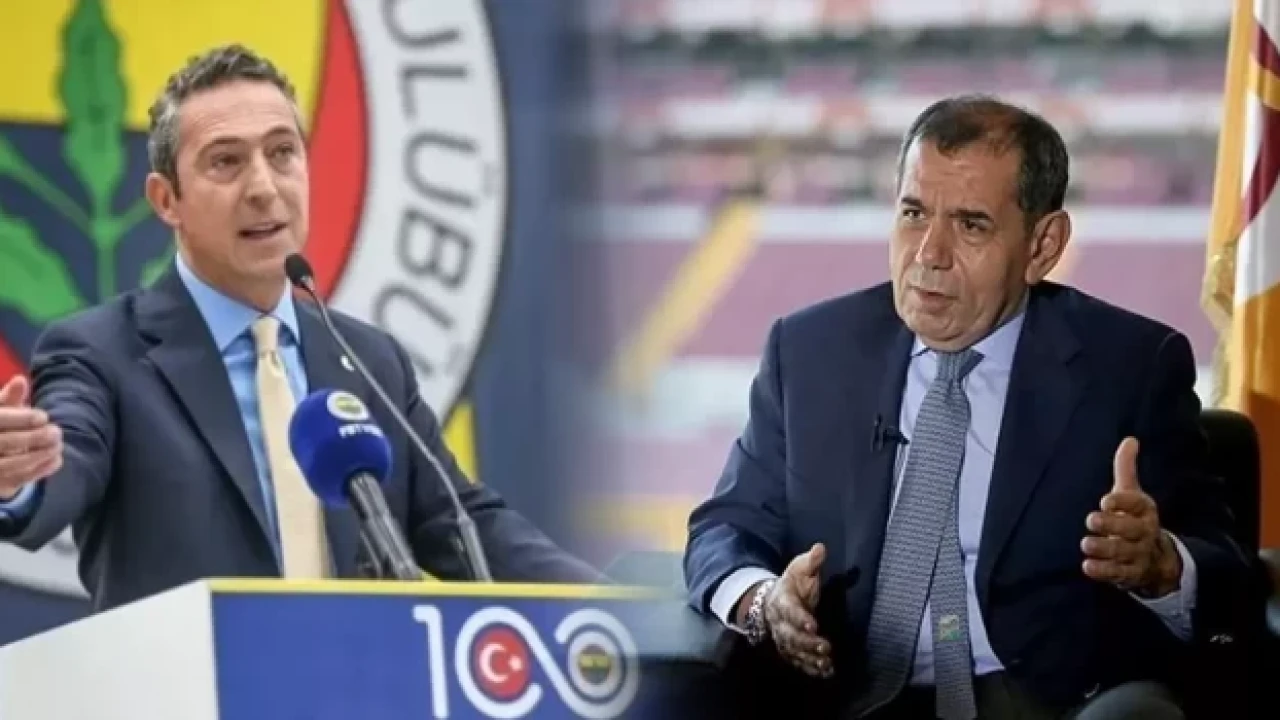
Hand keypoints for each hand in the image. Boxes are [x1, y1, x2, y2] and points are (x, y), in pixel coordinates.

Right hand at [0, 376, 61, 498]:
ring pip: (10, 465)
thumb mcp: (0, 411)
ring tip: (58, 445)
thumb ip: (9, 397)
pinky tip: (56, 459)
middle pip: (4, 444)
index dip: (21, 419)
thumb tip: (20, 380)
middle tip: (56, 432)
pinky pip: (18, 480)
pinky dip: (40, 470)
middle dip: (34, 438)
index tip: (43, 416)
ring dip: (39, 455)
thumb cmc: (0, 427)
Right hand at [760, 543, 833, 677]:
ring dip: (810, 658)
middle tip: (825, 647)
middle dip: (807, 643)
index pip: (790, 611)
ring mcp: (783, 638)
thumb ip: (811, 561)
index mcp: (783, 601)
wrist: (771, 601)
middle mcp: (780, 622)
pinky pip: (798, 661)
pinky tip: (825, 672)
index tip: (813, 625)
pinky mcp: (789, 649)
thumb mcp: (799, 569)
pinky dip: (810, 668)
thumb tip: (821, 548)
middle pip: (790, 636)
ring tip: (826, 663)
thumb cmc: (792, 584)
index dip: (800, 618)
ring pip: (794, 651)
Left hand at [1081, 437, 1180, 596]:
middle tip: (1091, 520)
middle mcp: (1144, 532)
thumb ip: (1126, 468)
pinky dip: (1104, 572)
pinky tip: (1088, 567)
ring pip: (1123, 552)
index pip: (1137, 504)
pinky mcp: (1130, 574)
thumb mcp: (1131, 494)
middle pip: (1132, 529)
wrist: (1155, 559)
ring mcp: (1138, 554)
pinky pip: (1118, 574)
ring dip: (1105, 549)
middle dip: (1113, 525)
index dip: (1122, 502)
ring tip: (1086, 544)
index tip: (1105, 501)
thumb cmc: (1134, 518)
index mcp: (1145, 510)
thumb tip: (1129, 439)